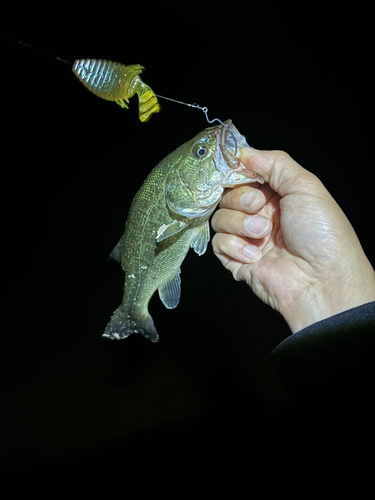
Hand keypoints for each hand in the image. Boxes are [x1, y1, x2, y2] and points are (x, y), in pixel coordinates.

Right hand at [211, 148, 374, 331]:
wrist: (321, 280)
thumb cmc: (321, 233)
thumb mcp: (305, 186)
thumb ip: (274, 163)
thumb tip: (244, 152)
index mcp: (278, 195)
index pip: (245, 175)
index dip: (237, 172)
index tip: (236, 171)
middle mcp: (261, 215)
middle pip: (228, 195)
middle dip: (240, 199)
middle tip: (258, 208)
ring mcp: (248, 238)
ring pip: (220, 218)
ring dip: (239, 224)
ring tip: (263, 235)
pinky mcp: (237, 260)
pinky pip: (218, 243)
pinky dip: (234, 246)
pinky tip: (255, 255)